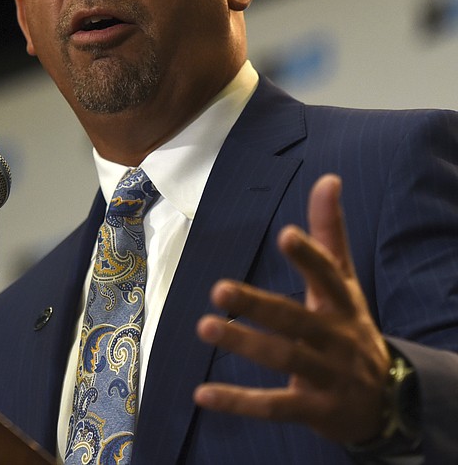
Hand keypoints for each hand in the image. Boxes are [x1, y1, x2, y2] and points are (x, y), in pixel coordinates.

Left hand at [194, 174, 390, 444]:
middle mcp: (336, 337)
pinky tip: (202, 394)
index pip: (327, 275)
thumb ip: (330, 232)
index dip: (308, 255)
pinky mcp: (314, 411)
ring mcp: (327, 376)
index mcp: (342, 303)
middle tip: (218, 289)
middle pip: (295, 319)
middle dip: (258, 305)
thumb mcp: (344, 282)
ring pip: (283, 358)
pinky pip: (275, 406)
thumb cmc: (351, 327)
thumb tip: (328, 177)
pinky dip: (238, 402)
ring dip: (244, 344)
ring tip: (205, 326)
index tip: (286, 234)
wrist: (386, 402)